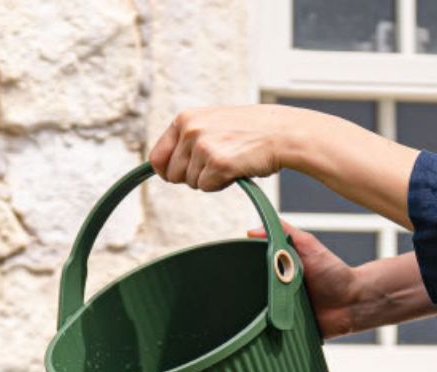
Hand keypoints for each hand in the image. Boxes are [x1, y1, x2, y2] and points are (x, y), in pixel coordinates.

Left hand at [149, 105, 293, 190]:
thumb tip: (159, 167)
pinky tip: (235, 168)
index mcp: (184, 119)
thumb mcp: (211, 125)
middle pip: (172, 175)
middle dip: (192, 177)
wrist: (281, 133)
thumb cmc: (249, 132)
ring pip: (191, 183)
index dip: (167, 171)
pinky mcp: (217, 163)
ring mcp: (202, 146)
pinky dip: (220, 184)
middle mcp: (190, 130)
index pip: (156, 157)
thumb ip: (187, 140)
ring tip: (230, 161)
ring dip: (209, 179)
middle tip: (215, 164)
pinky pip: (207, 187)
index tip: (176, 175)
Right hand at [249, 221, 359, 339]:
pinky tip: (265, 326)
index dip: (242, 270)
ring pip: (257, 314)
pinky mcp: (285, 330)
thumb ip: (285, 232)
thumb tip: (252, 230)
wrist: (353, 303)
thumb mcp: (308, 245)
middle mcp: (276, 291)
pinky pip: (269, 333)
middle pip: (251, 292)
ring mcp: (280, 311)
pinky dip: (265, 331)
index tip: (233, 268)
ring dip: (256, 313)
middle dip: (247, 292)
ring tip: (260, 308)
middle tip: (248, 291)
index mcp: (277, 271)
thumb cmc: (334, 273)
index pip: (250, 270)